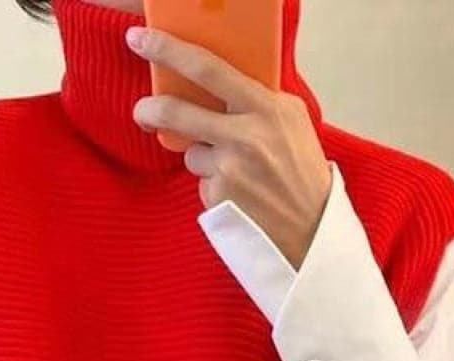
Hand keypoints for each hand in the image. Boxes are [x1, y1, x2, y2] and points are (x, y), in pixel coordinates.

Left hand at [126, 25, 331, 269]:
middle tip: (144, 112)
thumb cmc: (302, 172)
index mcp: (265, 108)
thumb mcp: (292, 120)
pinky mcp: (218, 198)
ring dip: (205, 160)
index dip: (168, 50)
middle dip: (150, 110)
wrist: (313, 229)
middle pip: (177, 112)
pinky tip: (240, 196)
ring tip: (240, 175)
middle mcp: (244, 136)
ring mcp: (229, 169)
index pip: (207, 68)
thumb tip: (218, 81)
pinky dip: (215, 187)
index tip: (140, 40)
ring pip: (191, 153)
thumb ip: (258, 98)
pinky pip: (203, 184)